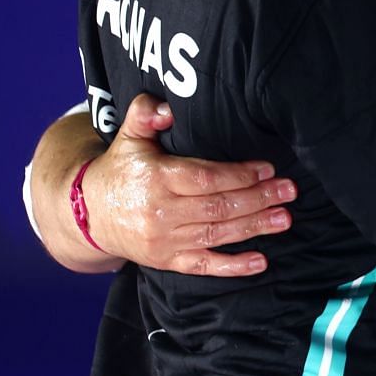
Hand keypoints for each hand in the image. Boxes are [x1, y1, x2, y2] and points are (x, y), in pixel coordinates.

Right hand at [83, 93, 294, 275]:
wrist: (86, 214)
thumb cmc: (119, 169)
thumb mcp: (128, 136)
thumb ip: (145, 114)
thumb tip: (167, 108)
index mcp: (156, 179)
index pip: (205, 178)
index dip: (239, 175)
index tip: (268, 169)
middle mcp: (160, 213)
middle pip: (217, 207)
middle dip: (257, 199)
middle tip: (289, 191)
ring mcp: (164, 241)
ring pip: (216, 235)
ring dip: (254, 227)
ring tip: (284, 218)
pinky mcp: (166, 261)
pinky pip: (202, 265)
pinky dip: (232, 267)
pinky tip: (260, 262)